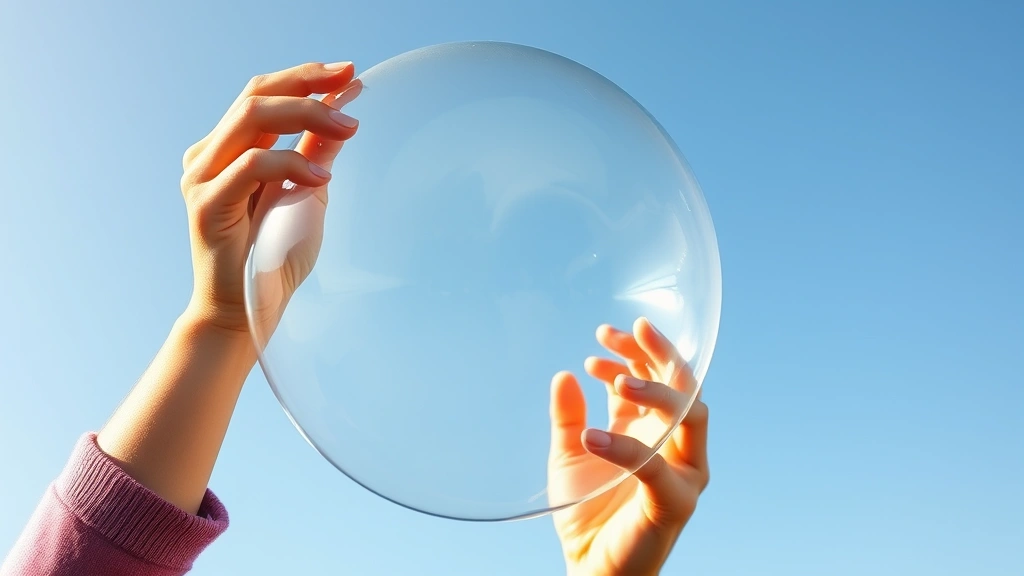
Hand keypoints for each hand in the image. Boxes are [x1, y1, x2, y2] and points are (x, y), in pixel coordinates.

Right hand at [179, 62, 361, 334]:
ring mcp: (201, 177)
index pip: (263, 94)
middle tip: (350, 84)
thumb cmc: (273, 259)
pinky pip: (252, 165)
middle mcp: (208, 156)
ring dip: (305, 115)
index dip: (304, 76)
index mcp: (229, 149)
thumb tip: (344, 111)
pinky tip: (323, 178)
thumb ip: (317, 153)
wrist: (245, 314)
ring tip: (348, 128)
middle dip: (307, 84)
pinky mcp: (205, 204)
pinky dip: (291, 163)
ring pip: (251, 118)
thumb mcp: (306, 195)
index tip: (349, 71)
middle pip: (256, 96)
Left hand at [549, 318, 709, 575]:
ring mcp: (682, 473)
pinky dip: (625, 447)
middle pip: (684, 385)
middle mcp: (676, 446)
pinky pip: (656, 465)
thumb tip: (565, 375)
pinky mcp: (675, 502)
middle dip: (658, 352)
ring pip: (689, 415)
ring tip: (613, 378)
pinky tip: (591, 437)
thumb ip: (568, 417)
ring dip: (656, 390)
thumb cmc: (584, 513)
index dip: (636, 351)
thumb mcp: (568, 455)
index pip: (660, 377)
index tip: (602, 335)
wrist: (589, 568)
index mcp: (654, 431)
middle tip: (623, 330)